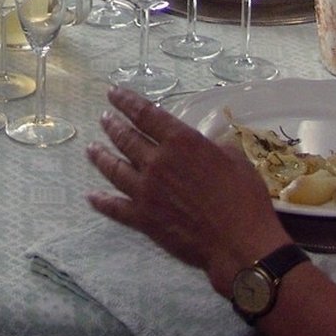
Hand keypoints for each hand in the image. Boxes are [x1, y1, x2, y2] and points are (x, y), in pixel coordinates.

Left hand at [87, 87, 288, 294]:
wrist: (237, 242)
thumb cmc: (244, 198)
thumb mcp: (236, 159)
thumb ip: (216, 146)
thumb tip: (209, 141)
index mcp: (181, 142)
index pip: (146, 114)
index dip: (127, 101)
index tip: (113, 93)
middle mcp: (157, 162)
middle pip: (127, 139)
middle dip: (113, 126)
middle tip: (104, 119)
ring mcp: (146, 191)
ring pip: (114, 169)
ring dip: (101, 157)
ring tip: (91, 148)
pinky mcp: (143, 218)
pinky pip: (115, 207)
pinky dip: (101, 201)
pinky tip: (91, 196)